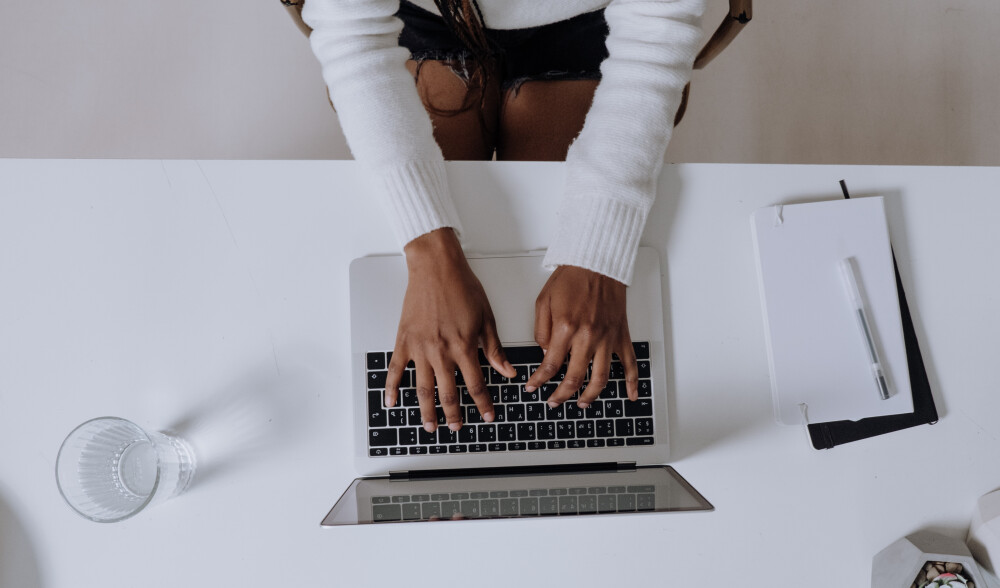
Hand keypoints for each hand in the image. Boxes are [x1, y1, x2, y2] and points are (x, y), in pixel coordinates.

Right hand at [384, 228, 515, 431]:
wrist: (436, 267)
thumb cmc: (461, 286)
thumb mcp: (486, 318)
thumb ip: (494, 348)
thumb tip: (507, 371)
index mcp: (464, 346)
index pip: (475, 384)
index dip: (483, 403)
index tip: (487, 415)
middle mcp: (441, 351)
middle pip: (448, 393)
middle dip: (454, 414)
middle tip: (457, 428)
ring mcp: (420, 348)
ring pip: (422, 388)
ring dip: (426, 411)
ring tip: (430, 426)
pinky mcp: (404, 340)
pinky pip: (395, 369)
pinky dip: (391, 388)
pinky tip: (391, 402)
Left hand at [524, 265, 638, 408]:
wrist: (597, 262)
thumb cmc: (571, 278)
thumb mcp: (543, 301)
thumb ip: (541, 331)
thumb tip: (545, 353)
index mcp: (566, 328)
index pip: (550, 365)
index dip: (539, 381)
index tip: (533, 388)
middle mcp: (588, 337)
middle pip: (574, 378)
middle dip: (561, 395)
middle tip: (553, 401)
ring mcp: (607, 338)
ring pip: (600, 378)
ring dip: (590, 396)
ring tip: (581, 404)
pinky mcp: (620, 335)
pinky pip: (629, 363)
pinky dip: (632, 382)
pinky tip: (630, 395)